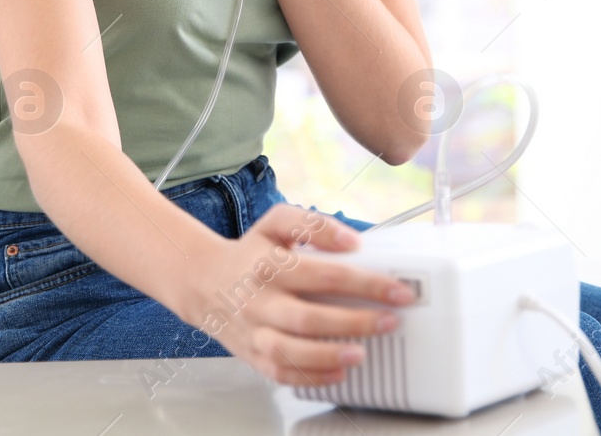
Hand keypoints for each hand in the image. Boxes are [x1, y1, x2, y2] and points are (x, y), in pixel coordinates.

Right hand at [167, 204, 414, 386]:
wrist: (202, 281)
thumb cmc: (250, 253)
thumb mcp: (275, 223)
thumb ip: (313, 223)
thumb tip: (352, 241)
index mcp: (269, 265)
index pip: (324, 275)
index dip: (366, 283)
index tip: (398, 291)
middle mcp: (259, 301)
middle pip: (308, 317)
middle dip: (355, 322)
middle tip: (390, 322)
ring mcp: (253, 331)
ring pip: (290, 351)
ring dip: (329, 356)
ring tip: (362, 354)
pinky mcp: (251, 354)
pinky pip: (280, 373)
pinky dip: (310, 378)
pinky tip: (338, 373)